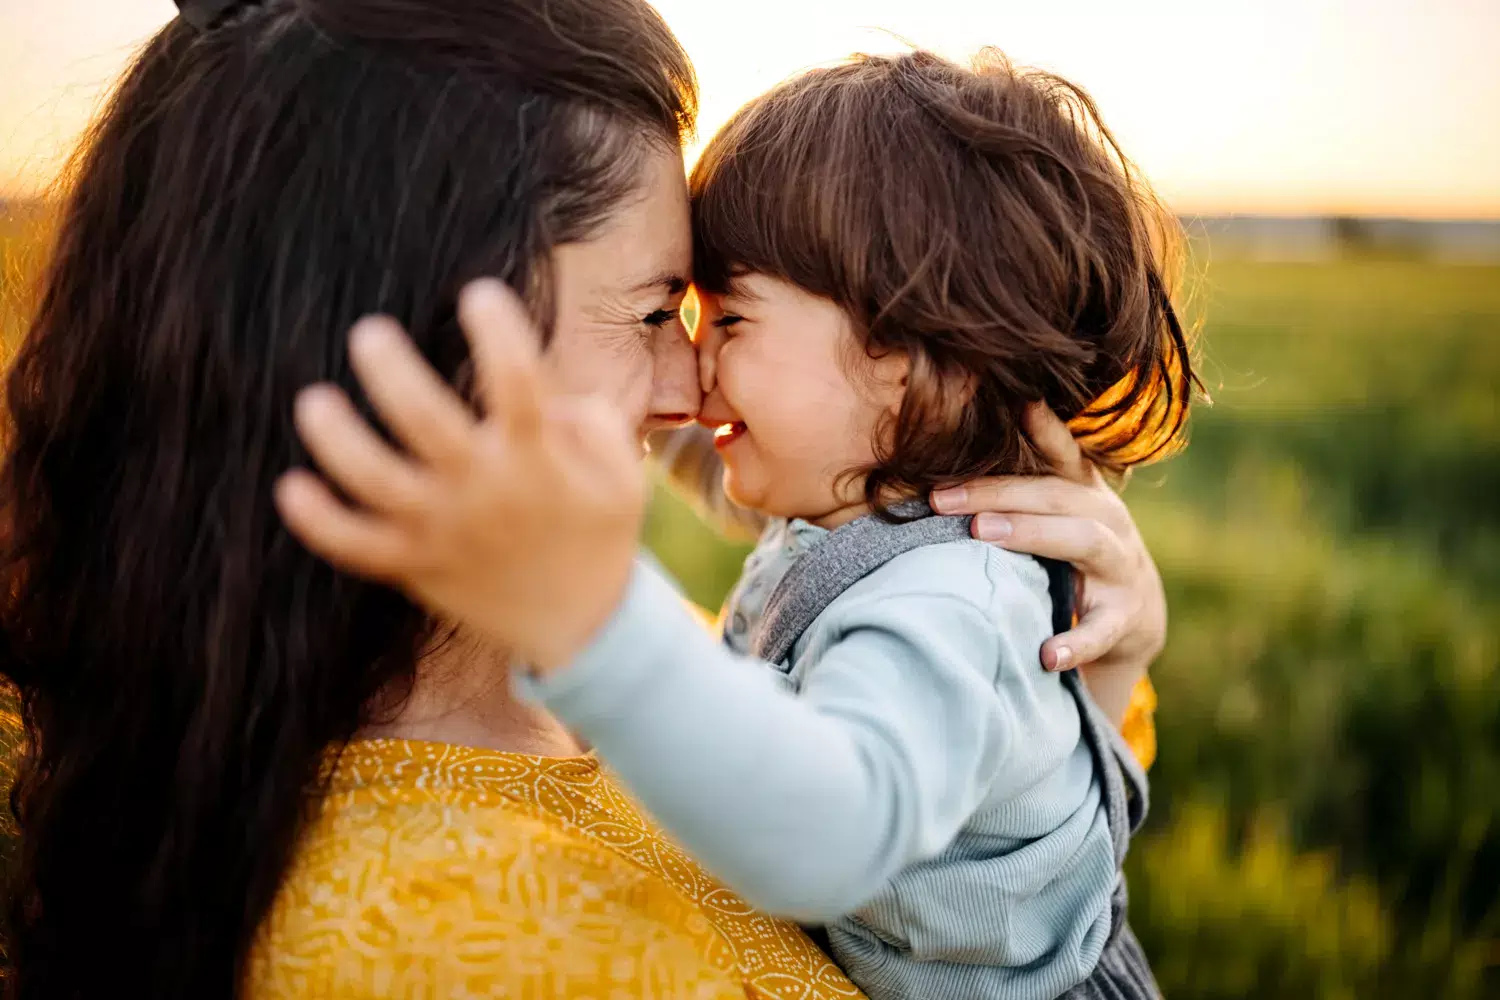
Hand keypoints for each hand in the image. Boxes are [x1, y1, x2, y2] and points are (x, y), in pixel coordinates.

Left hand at [274, 279, 644, 671]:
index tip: (479, 296)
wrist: (584, 628)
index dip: (497, 330)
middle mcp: (486, 492)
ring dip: (337, 439)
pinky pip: (355, 546)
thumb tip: (545, 391)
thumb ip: (588, 420)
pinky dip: (319, 520)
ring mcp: (445, 532)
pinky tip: (291, 486)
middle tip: (367, 332)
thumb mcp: (621, 474)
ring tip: (314, 400)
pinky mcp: (416, 566)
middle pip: (425, 423)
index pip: (517, 381)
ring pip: (374, 482)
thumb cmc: (599, 534)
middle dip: (391, 371)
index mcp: (539, 460)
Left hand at [930, 403, 1164, 721]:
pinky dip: (1075, 643)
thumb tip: (937, 465)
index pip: (1062, 453)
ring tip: (982, 534)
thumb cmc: (1074, 554)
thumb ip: (1017, 490)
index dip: (1042, 427)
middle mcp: (1106, 520)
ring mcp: (1119, 567)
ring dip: (1031, 534)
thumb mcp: (1057, 516)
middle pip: (1055, 495)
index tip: (1016, 400)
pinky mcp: (1123, 618)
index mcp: (1084, 493)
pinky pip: (1100, 629)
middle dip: (998, 492)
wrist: (1135, 617)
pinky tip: (1046, 654)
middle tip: (944, 498)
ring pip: (1082, 542)